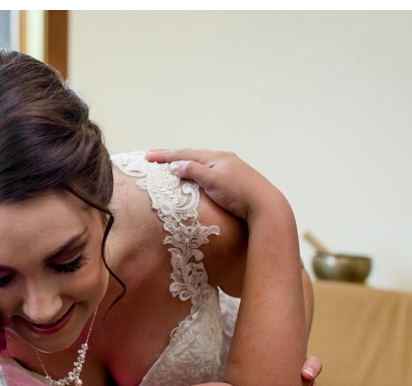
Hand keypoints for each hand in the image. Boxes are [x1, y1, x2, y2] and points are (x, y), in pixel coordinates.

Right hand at [144, 147, 272, 220]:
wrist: (264, 205)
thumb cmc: (238, 194)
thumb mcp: (213, 182)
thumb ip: (194, 171)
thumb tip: (176, 165)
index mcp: (216, 157)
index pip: (185, 154)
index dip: (164, 155)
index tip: (146, 156)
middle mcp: (222, 158)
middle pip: (192, 154)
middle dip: (171, 154)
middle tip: (152, 154)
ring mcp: (229, 167)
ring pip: (200, 160)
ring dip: (183, 159)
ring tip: (169, 161)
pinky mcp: (233, 178)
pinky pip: (207, 168)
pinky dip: (194, 167)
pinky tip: (193, 171)